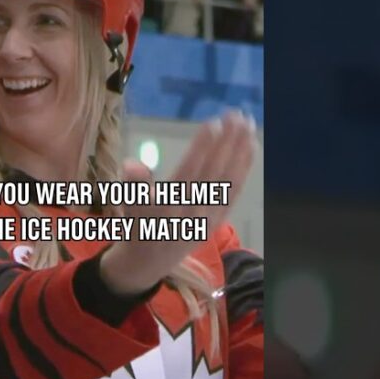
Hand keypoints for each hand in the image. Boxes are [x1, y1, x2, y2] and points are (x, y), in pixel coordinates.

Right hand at [100, 110, 257, 295]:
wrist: (149, 262)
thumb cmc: (138, 223)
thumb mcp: (129, 204)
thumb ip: (132, 184)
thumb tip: (131, 164)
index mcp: (169, 206)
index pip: (190, 171)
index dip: (202, 147)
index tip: (213, 123)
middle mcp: (192, 211)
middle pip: (214, 172)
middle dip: (227, 142)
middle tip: (236, 116)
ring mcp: (209, 216)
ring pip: (229, 179)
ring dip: (240, 150)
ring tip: (248, 125)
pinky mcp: (219, 219)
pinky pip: (235, 191)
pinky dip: (244, 168)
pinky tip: (250, 148)